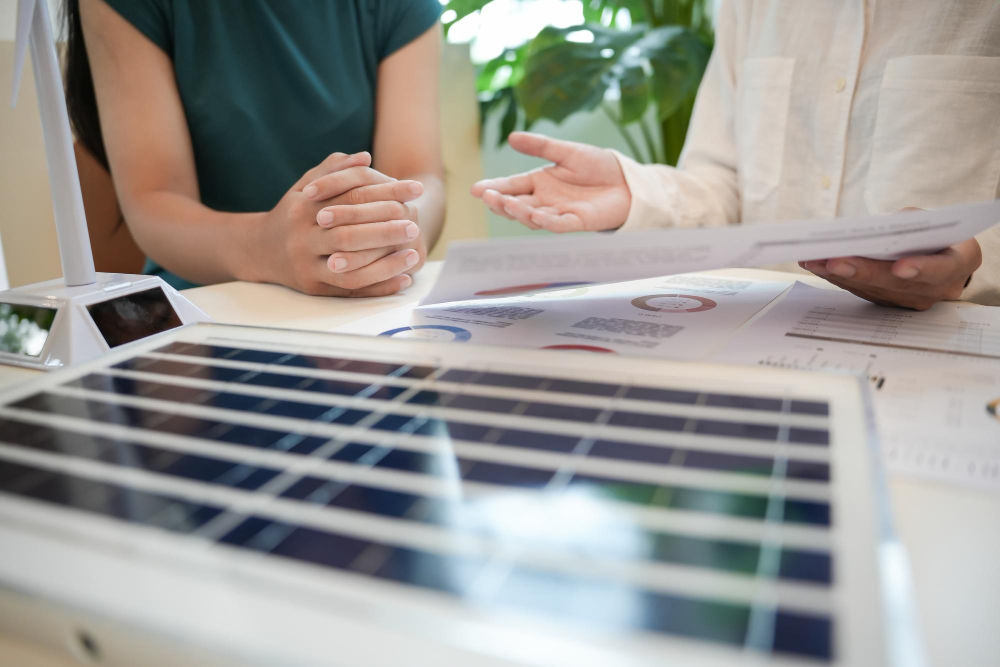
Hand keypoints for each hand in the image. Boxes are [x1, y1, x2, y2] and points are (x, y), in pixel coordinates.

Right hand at [255, 152, 424, 295]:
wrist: (259, 250)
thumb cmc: (292, 214)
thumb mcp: (305, 186)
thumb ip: (333, 170)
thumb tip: (365, 157)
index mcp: (304, 209)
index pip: (351, 197)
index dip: (386, 192)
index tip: (415, 189)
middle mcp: (303, 239)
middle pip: (349, 235)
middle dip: (385, 231)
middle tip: (414, 226)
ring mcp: (307, 266)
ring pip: (350, 268)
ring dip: (386, 264)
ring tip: (414, 255)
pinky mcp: (314, 288)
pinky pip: (351, 290)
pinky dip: (379, 287)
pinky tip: (403, 280)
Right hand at [471, 132, 630, 232]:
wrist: (626, 181)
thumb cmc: (598, 166)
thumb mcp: (567, 152)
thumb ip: (541, 146)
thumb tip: (512, 137)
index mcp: (539, 182)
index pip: (511, 186)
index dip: (494, 188)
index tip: (476, 189)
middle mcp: (545, 200)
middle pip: (516, 204)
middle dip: (499, 201)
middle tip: (486, 197)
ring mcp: (558, 212)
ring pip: (531, 216)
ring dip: (517, 211)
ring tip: (503, 203)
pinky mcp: (576, 222)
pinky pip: (556, 224)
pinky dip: (544, 220)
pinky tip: (532, 214)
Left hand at [800, 237, 980, 309]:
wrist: (944, 254)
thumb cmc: (937, 232)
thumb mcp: (934, 220)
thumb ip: (910, 223)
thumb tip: (873, 229)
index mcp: (959, 264)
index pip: (941, 270)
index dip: (920, 270)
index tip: (900, 267)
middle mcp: (937, 289)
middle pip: (896, 284)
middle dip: (862, 272)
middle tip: (836, 261)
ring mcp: (911, 299)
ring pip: (873, 290)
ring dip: (840, 275)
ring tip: (814, 260)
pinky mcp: (888, 301)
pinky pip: (861, 290)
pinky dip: (837, 277)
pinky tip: (815, 265)